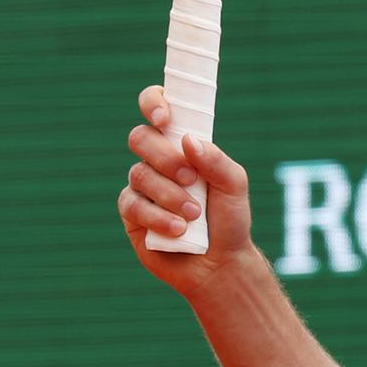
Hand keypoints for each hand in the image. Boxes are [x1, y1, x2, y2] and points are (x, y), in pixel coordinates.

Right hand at [119, 85, 263, 299]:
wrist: (220, 263)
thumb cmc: (229, 219)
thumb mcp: (234, 185)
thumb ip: (216, 160)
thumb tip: (188, 139)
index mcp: (182, 143)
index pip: (157, 108)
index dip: (154, 103)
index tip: (166, 118)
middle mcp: (158, 160)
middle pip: (140, 137)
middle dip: (165, 157)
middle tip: (191, 178)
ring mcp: (142, 186)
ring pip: (139, 173)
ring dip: (169, 194)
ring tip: (193, 214)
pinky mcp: (132, 214)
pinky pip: (132, 204)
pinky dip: (158, 216)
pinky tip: (178, 230)